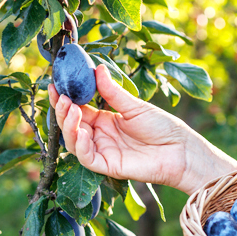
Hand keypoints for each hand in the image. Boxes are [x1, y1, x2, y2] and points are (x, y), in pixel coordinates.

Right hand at [48, 65, 236, 193]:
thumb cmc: (163, 127)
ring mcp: (103, 151)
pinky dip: (79, 145)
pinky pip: (86, 158)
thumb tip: (97, 69)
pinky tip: (80, 131)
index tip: (55, 84)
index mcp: (105, 120)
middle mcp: (100, 136)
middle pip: (72, 125)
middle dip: (63, 110)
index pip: (78, 108)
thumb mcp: (135, 106)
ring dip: (68, 125)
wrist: (181, 150)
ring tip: (71, 108)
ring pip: (74, 141)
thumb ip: (113, 92)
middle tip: (61, 95)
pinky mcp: (108, 166)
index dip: (65, 98)